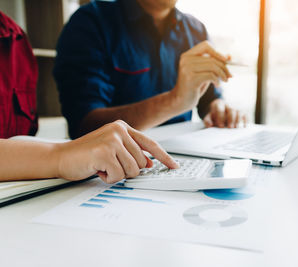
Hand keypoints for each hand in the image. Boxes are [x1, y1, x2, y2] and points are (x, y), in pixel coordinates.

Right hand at [55, 120, 178, 183]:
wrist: (60, 157)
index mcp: (123, 127)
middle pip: (142, 162)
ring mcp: (112, 139)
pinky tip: (97, 169)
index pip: (150, 143)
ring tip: (102, 166)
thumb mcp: (112, 150)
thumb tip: (150, 164)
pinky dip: (107, 178)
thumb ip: (131, 153)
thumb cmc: (86, 155)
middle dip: (127, 170)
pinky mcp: (104, 151)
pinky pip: (118, 176)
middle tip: (109, 165)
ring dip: (116, 174)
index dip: (164, 156)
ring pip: (132, 170)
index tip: (173, 165)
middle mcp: (119, 130)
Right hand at [171, 41, 231, 111]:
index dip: (217, 52)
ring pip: (213, 66)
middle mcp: (186, 60)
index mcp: (187, 55)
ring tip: (225, 80)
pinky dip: (217, 80)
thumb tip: (230, 56)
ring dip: (222, 74)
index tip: (226, 61)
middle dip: (224, 67)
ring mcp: (187, 69)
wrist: (180, 101)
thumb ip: (213, 64)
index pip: (205, 46)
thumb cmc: (193, 87)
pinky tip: (217, 85)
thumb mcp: (203, 73)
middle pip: (212, 58)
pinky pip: (211, 75)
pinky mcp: (191, 78)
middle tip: (229, 75)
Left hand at [203, 99, 246, 127]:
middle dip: (231, 119)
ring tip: (236, 128)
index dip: (221, 117)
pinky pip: (245, 114)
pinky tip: (244, 126)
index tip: (221, 126)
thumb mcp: (209, 117)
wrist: (220, 111)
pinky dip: (246, 120)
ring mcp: (235, 107)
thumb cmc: (214, 115)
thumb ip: (207, 120)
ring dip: (238, 120)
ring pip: (239, 111)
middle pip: (231, 109)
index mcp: (219, 104)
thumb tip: (210, 125)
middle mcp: (228, 104)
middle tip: (230, 127)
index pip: (220, 109)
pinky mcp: (241, 111)